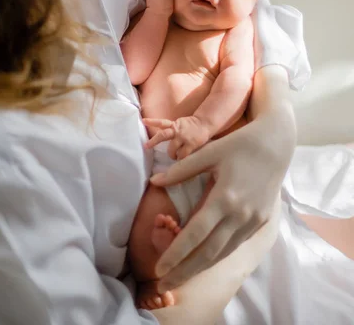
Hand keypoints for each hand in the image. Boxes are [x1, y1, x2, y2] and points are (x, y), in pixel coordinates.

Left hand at [144, 116, 210, 158]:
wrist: (205, 123)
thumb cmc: (191, 126)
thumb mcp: (179, 124)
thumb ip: (170, 129)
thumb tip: (158, 135)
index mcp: (174, 124)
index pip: (161, 122)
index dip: (152, 121)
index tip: (143, 121)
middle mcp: (177, 130)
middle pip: (163, 135)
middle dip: (153, 141)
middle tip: (146, 146)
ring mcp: (184, 137)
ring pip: (172, 149)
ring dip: (171, 155)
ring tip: (174, 156)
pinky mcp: (191, 144)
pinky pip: (182, 155)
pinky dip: (180, 158)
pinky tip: (182, 158)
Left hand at [149, 107, 293, 292]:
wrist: (276, 143)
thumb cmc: (239, 144)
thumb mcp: (209, 152)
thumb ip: (182, 170)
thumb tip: (154, 181)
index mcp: (225, 197)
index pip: (195, 233)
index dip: (176, 253)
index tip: (159, 268)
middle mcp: (241, 215)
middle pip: (209, 252)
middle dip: (185, 271)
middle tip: (163, 285)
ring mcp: (254, 220)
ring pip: (224, 252)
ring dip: (200, 268)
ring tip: (179, 277)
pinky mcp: (261, 221)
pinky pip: (236, 244)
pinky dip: (218, 255)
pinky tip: (203, 260)